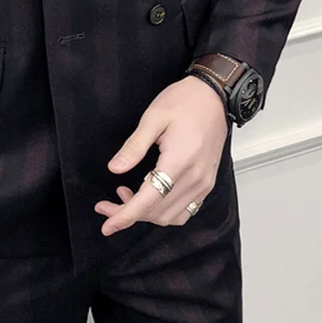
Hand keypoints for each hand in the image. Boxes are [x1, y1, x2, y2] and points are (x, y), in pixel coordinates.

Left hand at [95, 75, 227, 234]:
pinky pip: (185, 209)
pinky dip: (164, 210)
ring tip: (126, 195)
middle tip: (107, 204)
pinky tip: (149, 195)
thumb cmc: (185, 102)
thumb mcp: (153, 118)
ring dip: (146, 214)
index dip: (125, 216)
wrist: (214, 96)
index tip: (107, 225)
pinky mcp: (207, 183)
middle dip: (129, 214)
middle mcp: (195, 179)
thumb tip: (115, 169)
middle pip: (158, 212)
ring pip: (171, 216)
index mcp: (179, 162)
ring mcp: (204, 183)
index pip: (149, 200)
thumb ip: (134, 147)